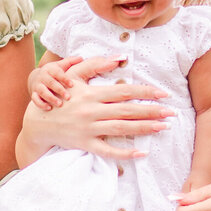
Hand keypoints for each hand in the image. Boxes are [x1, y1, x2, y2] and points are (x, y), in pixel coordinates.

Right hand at [27, 61, 172, 158]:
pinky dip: (125, 153)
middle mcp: (92, 111)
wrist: (38, 123)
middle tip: (172, 112)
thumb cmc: (59, 96)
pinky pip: (108, 151)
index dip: (145, 91)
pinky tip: (142, 153)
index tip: (164, 93)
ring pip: (122, 129)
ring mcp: (89, 129)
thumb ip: (93, 64)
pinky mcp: (86, 145)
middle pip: (128, 110)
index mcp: (92, 93)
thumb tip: (119, 57)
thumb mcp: (72, 76)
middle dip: (152, 111)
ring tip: (163, 127)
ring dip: (145, 128)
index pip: (124, 91)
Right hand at [28, 55, 84, 110]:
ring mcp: (37, 85)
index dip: (64, 79)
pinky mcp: (34, 93)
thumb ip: (70, 62)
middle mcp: (42, 77)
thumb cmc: (52, 72)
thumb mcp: (60, 65)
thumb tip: (81, 58)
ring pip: (42, 91)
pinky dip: (41, 104)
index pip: (57, 73)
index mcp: (50, 69)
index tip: (72, 85)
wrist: (35, 77)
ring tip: (60, 104)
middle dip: (59, 90)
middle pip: (50, 83)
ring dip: (51, 98)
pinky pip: (35, 99)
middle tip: (68, 97)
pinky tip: (49, 108)